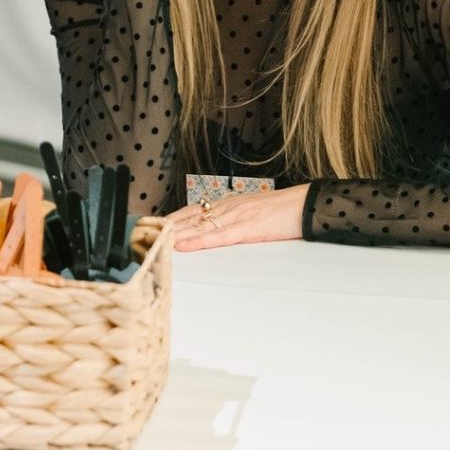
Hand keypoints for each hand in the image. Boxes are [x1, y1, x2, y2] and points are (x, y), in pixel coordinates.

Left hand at [167, 184, 308, 251]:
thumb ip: (235, 221)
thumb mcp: (254, 215)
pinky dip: (198, 241)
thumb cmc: (283, 212)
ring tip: (154, 241)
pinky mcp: (246, 228)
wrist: (305, 205)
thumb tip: (218, 231)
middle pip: (190, 217)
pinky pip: (218, 236)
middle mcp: (228, 207)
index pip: (193, 210)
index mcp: (229, 204)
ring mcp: (236, 216)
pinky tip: (184, 246)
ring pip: (199, 226)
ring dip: (175, 235)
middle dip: (166, 227)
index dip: (172, 219)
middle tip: (143, 235)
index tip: (153, 226)